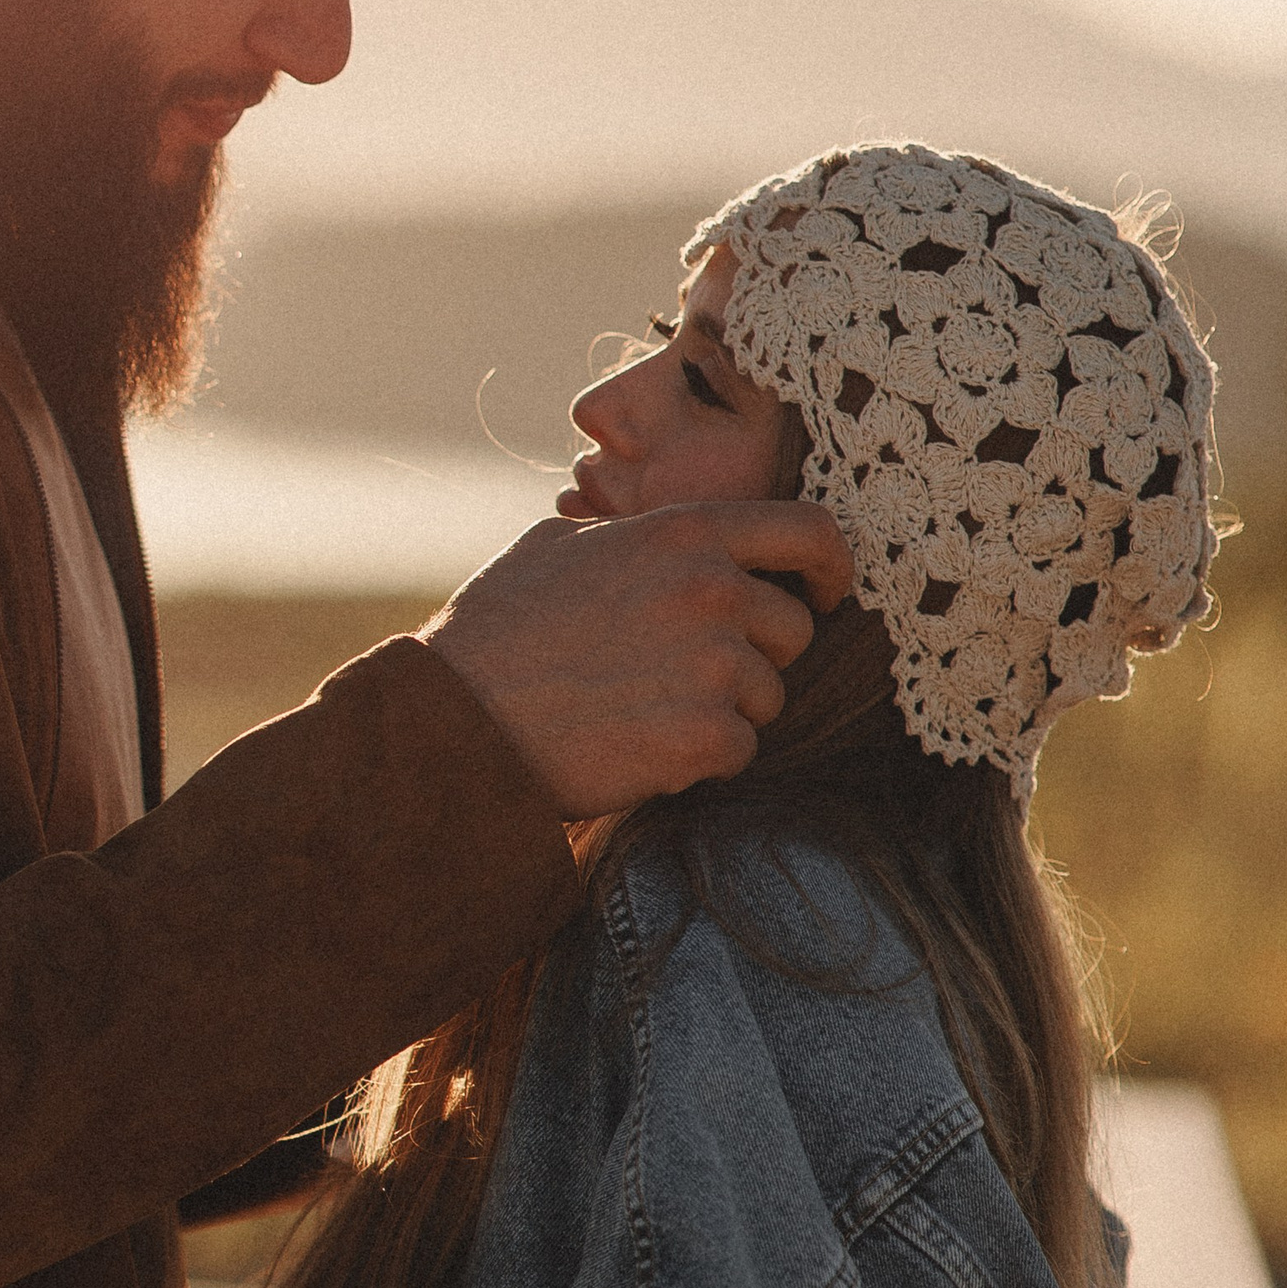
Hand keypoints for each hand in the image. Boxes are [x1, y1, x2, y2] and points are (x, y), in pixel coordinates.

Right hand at [425, 502, 853, 817]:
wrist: (455, 718)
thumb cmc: (496, 630)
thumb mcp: (559, 545)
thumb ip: (631, 531)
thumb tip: (651, 529)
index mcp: (684, 532)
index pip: (809, 530)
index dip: (831, 565)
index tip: (825, 593)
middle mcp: (711, 590)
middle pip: (793, 629)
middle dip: (755, 655)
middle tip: (686, 675)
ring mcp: (713, 664)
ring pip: (767, 696)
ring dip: (723, 710)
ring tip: (646, 709)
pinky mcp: (703, 736)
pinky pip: (739, 751)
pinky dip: (700, 758)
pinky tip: (640, 746)